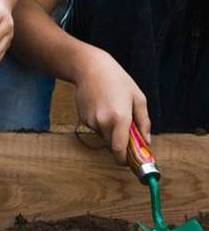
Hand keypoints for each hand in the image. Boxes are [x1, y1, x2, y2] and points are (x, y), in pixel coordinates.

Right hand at [73, 48, 151, 163]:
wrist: (90, 68)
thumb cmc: (117, 80)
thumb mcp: (138, 98)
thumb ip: (144, 122)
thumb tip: (146, 141)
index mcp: (120, 118)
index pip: (120, 150)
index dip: (124, 161)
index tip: (129, 163)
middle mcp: (104, 122)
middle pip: (112, 145)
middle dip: (120, 143)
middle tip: (126, 131)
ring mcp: (91, 120)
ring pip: (103, 136)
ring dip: (110, 131)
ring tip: (112, 110)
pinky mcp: (83, 118)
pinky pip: (95, 128)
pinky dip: (100, 123)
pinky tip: (102, 107)